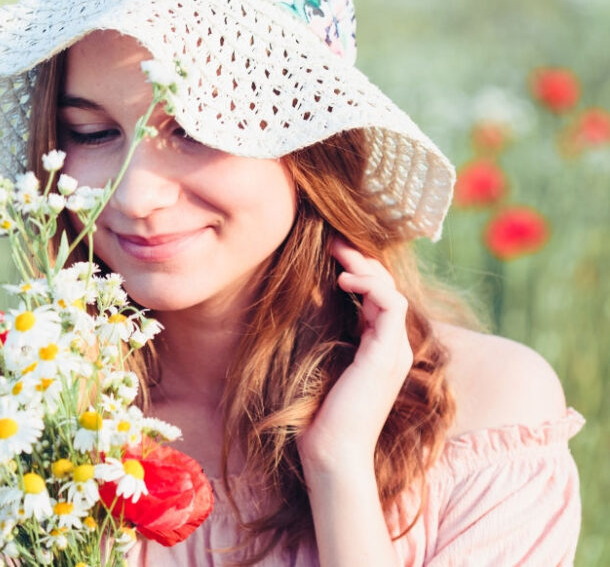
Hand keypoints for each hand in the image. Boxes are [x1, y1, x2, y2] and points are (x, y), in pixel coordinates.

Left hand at [296, 237, 412, 471]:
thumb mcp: (319, 367)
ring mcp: (393, 351)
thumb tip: (299, 310)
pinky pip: (392, 305)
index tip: (332, 252)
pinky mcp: (386, 355)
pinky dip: (371, 286)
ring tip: (338, 254)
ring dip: (365, 266)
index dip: (359, 270)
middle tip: (335, 240)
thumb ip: (322, 341)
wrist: (331, 453)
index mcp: (378, 350)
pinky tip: (344, 280)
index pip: (378, 297)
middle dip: (362, 260)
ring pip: (391, 290)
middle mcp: (392, 348)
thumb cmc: (318, 418)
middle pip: (387, 288)